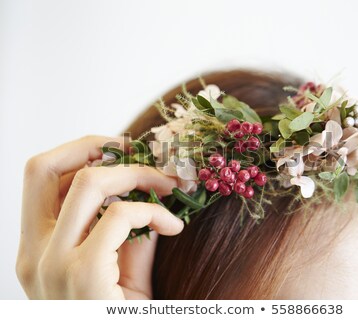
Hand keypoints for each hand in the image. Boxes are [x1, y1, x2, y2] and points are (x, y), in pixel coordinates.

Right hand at [16, 135, 183, 298]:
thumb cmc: (119, 315)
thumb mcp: (122, 268)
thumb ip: (131, 228)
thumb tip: (153, 187)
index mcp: (36, 246)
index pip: (39, 176)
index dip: (80, 150)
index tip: (121, 149)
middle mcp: (34, 252)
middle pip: (44, 166)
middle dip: (96, 146)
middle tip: (139, 150)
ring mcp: (52, 265)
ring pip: (86, 183)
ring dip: (137, 173)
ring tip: (169, 184)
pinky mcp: (82, 276)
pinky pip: (120, 216)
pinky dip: (154, 211)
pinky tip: (175, 225)